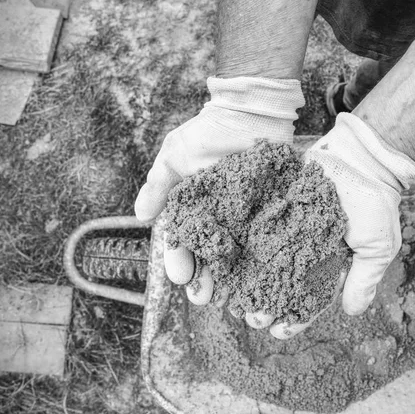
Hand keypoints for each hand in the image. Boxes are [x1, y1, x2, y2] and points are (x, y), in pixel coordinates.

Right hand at [134, 76, 304, 305]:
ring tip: (239, 302)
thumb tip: (140, 215)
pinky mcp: (274, 214)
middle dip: (208, 280)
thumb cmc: (209, 132)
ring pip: (243, 257)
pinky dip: (271, 262)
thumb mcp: (176, 156)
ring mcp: (249, 220)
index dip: (180, 261)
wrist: (251, 111)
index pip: (183, 243)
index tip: (179, 276)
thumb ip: (159, 185)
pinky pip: (273, 242)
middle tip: (205, 298)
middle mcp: (222, 222)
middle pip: (212, 259)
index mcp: (196, 212)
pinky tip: (271, 280)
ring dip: (239, 280)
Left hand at [252, 112, 414, 338]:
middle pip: (282, 286)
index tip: (279, 332)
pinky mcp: (275, 208)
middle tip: (251, 317)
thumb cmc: (374, 201)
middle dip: (267, 305)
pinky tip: (228, 263)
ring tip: (233, 300)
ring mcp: (289, 230)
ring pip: (265, 263)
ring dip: (250, 282)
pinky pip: (257, 231)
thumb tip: (352, 313)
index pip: (311, 300)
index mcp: (330, 265)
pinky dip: (243, 247)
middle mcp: (306, 251)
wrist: (359, 154)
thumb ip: (364, 278)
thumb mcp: (377, 245)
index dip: (296, 319)